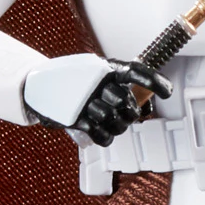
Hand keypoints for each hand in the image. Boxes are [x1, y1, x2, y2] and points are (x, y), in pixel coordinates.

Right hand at [23, 54, 168, 146]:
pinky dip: (105, 137)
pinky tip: (102, 132)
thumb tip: (144, 102)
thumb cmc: (74, 81)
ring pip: (115, 121)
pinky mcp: (74, 119)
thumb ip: (119, 83)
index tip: (167, 91)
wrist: (37, 86)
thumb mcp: (96, 72)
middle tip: (127, 113)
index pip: (135, 71)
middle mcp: (96, 82)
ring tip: (110, 122)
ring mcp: (84, 101)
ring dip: (117, 126)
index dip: (154, 81)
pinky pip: (102, 136)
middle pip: (126, 103)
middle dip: (131, 112)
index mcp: (105, 67)